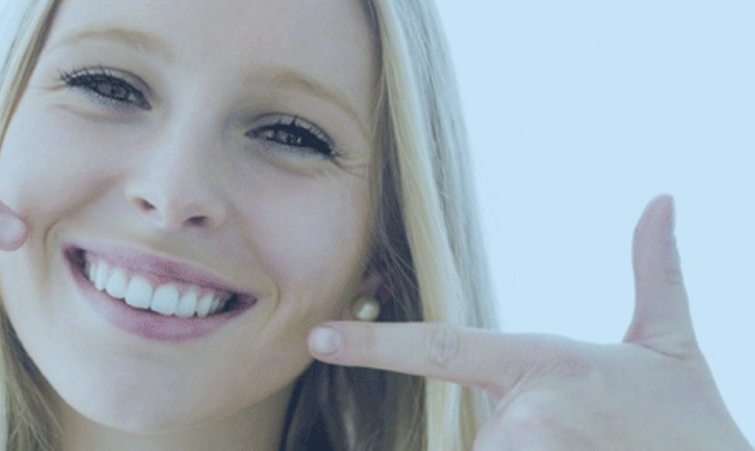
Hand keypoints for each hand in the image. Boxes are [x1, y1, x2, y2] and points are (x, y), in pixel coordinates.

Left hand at [309, 196, 751, 449]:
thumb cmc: (688, 421)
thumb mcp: (672, 344)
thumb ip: (654, 273)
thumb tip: (662, 201)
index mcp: (545, 363)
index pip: (442, 348)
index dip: (375, 343)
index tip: (318, 338)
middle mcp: (529, 413)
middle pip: (478, 438)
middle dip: (514, 445)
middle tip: (574, 439)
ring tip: (583, 446)